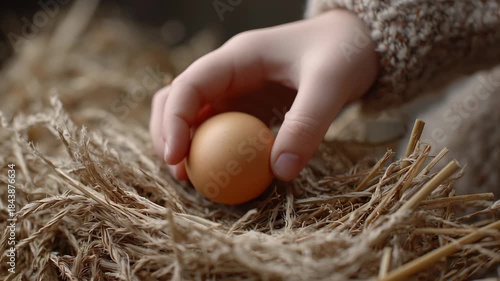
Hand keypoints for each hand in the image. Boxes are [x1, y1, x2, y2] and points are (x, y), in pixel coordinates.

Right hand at [149, 9, 378, 180]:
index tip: (175, 158)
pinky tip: (223, 174)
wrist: (357, 43)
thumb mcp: (330, 84)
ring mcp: (237, 91)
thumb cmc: (343, 53)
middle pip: (177, 100)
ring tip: (191, 179)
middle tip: (179, 173)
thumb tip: (279, 172)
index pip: (188, 85)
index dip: (173, 121)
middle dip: (168, 134)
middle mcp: (229, 73)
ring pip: (194, 117)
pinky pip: (222, 131)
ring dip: (186, 145)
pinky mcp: (250, 108)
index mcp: (238, 57)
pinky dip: (214, 152)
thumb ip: (307, 125)